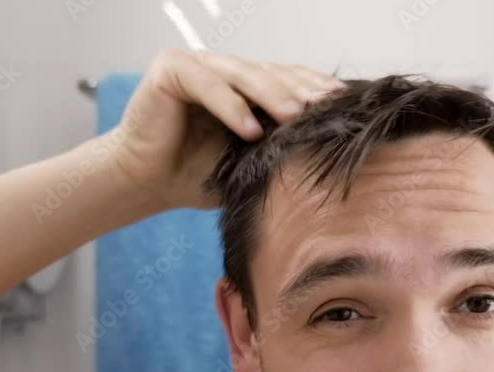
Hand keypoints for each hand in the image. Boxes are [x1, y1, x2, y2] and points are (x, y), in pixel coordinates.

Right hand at [104, 49, 345, 208]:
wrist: (147, 184)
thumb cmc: (197, 175)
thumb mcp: (251, 160)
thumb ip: (279, 146)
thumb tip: (329, 148)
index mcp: (247, 87)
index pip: (291, 79)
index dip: (317, 89)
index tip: (346, 106)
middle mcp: (225, 70)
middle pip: (273, 73)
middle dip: (303, 92)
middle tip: (329, 108)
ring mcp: (199, 65)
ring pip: (245, 75)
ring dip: (272, 96)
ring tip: (297, 117)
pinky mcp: (172, 70)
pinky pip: (208, 85)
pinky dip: (230, 107)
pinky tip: (250, 130)